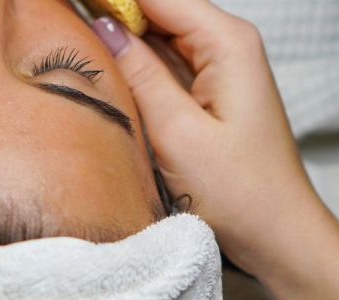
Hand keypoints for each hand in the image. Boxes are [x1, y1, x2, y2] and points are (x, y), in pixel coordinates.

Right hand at [94, 5, 338, 299]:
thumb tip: (104, 27)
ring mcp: (219, 71)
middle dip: (113, 17)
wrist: (278, 237)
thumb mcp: (177, 131)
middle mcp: (227, 46)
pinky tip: (107, 76)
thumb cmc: (240, 192)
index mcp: (226, 43)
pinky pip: (165, 68)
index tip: (68, 4)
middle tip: (60, 27)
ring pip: (158, 40)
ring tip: (74, 49)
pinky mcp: (209, 97)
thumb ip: (139, 73)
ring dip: (122, 43)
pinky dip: (136, 69)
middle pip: (158, 11)